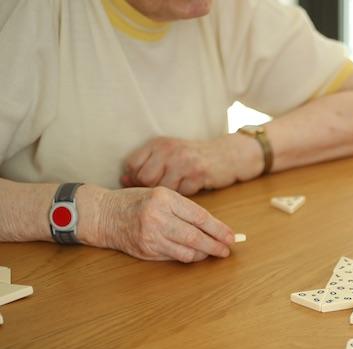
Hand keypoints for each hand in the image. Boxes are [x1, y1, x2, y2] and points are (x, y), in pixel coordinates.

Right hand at [98, 187, 234, 261]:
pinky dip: (188, 257)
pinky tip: (194, 254)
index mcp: (165, 198)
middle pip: (196, 236)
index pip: (199, 217)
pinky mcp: (146, 250)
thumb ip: (184, 209)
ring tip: (213, 252)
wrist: (103, 214)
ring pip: (187, 251)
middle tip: (227, 250)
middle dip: (215, 245)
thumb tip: (214, 226)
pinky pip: (175, 257)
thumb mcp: (161, 195)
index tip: (231, 236)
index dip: (218, 229)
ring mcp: (151, 236)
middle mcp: (158, 217)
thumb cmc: (136, 202)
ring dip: (203, 254)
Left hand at [122, 134, 262, 195]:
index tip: (138, 188)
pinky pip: (181, 193)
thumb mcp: (169, 153)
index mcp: (158, 144)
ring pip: (162, 188)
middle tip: (156, 198)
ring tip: (172, 197)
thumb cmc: (194, 158)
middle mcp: (168, 150)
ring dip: (166, 197)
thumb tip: (124, 180)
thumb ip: (148, 164)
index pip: (132, 164)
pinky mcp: (197, 174)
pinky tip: (187, 192)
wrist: (227, 155)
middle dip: (147, 191)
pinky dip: (182, 197)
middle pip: (144, 178)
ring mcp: (183, 162)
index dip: (131, 180)